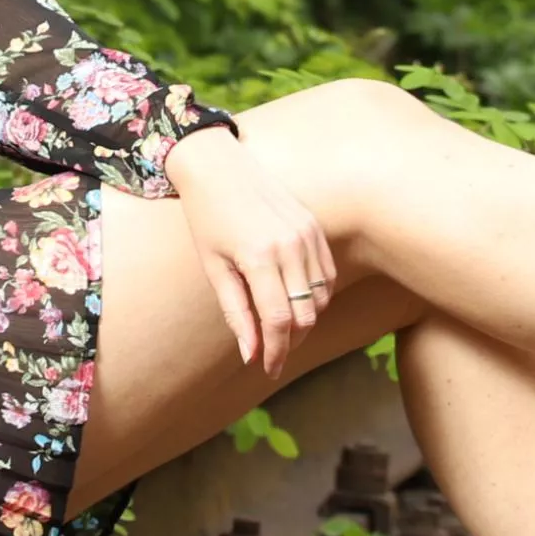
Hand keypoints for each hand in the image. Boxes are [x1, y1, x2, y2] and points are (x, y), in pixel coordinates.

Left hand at [166, 125, 337, 382]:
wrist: (218, 166)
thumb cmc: (207, 218)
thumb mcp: (214, 268)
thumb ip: (236, 313)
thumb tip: (251, 355)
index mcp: (259, 257)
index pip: (279, 321)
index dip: (276, 352)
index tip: (268, 369)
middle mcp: (290, 245)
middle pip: (306, 313)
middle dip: (290, 341)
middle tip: (272, 353)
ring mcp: (307, 234)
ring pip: (321, 297)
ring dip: (306, 319)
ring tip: (282, 329)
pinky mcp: (314, 226)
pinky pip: (327, 273)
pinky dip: (317, 295)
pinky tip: (297, 301)